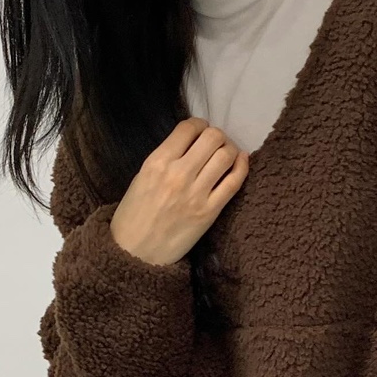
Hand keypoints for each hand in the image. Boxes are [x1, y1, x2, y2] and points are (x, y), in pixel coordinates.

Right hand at [110, 117, 248, 265]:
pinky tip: (241, 161)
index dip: (199, 124)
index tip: (201, 131)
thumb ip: (165, 158)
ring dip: (230, 149)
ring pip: (226, 156)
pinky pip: (234, 182)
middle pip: (212, 137)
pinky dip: (242, 167)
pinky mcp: (210, 212)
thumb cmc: (135, 215)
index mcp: (157, 162)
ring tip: (227, 154)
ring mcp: (197, 194)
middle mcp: (179, 174)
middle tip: (216, 143)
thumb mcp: (142, 177)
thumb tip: (191, 143)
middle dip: (217, 135)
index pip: (188, 128)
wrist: (137, 252)